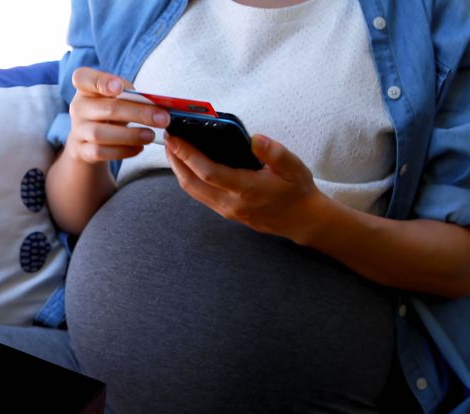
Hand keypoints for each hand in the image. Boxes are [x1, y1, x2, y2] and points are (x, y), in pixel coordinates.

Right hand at [66, 67, 171, 164]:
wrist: (89, 138)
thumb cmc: (109, 111)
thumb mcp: (116, 97)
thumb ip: (131, 95)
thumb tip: (157, 105)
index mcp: (86, 87)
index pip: (82, 77)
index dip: (100, 81)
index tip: (118, 88)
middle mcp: (78, 107)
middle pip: (107, 109)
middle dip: (138, 113)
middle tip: (163, 118)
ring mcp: (78, 130)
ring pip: (101, 133)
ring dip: (131, 135)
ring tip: (151, 135)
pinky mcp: (82, 150)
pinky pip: (101, 152)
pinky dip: (123, 151)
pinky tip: (139, 148)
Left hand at [164, 132, 330, 242]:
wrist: (301, 220)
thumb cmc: (297, 191)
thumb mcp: (294, 168)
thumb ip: (275, 153)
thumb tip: (255, 139)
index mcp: (247, 190)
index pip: (209, 172)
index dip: (189, 155)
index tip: (175, 139)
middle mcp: (231, 203)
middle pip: (192, 183)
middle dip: (176, 161)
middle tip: (168, 139)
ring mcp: (226, 210)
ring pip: (192, 191)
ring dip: (179, 170)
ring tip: (173, 149)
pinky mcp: (225, 212)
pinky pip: (200, 195)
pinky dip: (189, 178)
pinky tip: (187, 164)